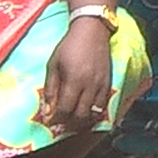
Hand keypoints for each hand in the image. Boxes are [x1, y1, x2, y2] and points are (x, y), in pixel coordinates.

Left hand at [38, 13, 118, 130]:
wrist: (92, 31)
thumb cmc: (69, 46)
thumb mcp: (53, 64)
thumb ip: (50, 88)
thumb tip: (48, 110)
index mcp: (74, 81)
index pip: (65, 109)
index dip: (57, 118)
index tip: (50, 121)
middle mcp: (90, 86)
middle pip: (81, 115)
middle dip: (70, 124)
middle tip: (62, 125)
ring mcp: (101, 85)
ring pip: (94, 113)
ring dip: (83, 120)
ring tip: (74, 121)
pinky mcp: (109, 83)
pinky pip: (103, 105)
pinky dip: (94, 112)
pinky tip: (86, 111)